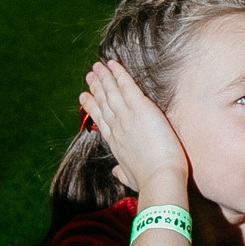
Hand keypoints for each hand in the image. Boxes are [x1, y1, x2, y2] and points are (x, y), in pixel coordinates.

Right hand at [80, 59, 188, 199]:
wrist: (159, 178)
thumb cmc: (149, 181)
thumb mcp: (130, 177)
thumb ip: (122, 171)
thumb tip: (116, 172)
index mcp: (115, 142)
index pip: (101, 120)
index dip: (92, 106)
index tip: (84, 97)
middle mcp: (117, 127)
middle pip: (103, 102)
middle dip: (96, 87)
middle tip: (89, 76)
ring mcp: (126, 116)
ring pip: (112, 91)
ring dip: (104, 77)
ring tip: (97, 66)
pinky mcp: (140, 108)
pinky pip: (127, 86)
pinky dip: (119, 74)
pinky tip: (113, 64)